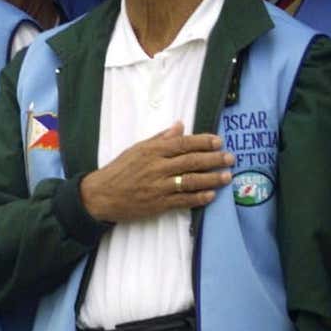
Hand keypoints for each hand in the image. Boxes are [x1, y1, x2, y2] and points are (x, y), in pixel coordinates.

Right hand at [78, 123, 233, 222]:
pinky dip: (198, 198)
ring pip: (191, 181)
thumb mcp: (136, 149)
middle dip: (213, 159)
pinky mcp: (158, 204)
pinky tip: (211, 195)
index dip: (203, 142)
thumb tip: (180, 126)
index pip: (183, 144)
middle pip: (191, 161)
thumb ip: (160, 138)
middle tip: (230, 158)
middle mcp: (157, 167)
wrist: (100, 195)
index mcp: (152, 151)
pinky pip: (183, 200)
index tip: (218, 142)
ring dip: (212, 179)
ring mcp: (159, 187)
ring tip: (227, 177)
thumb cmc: (119, 170)